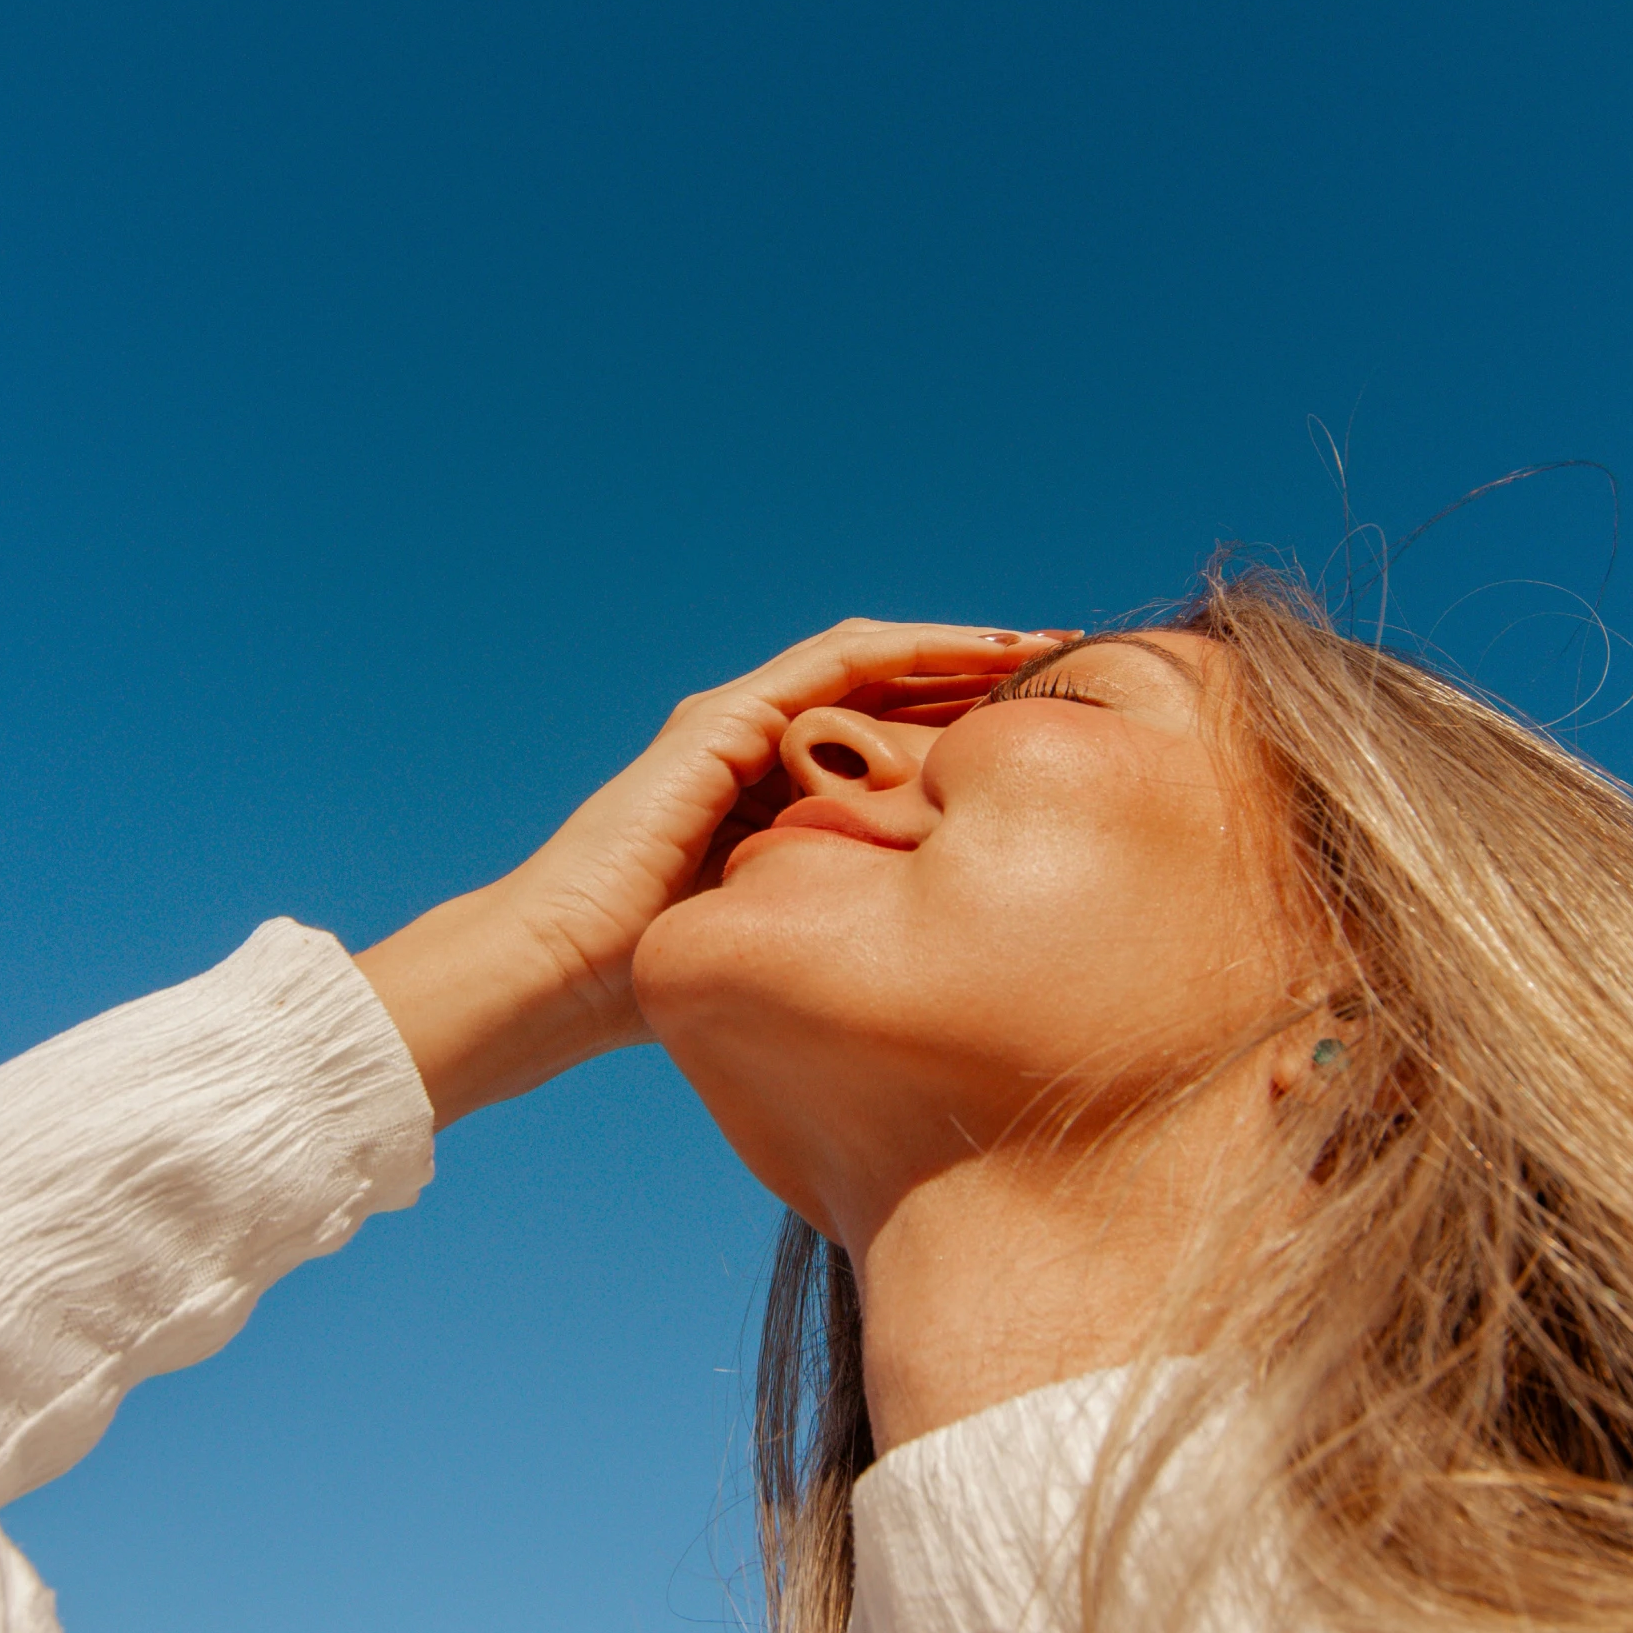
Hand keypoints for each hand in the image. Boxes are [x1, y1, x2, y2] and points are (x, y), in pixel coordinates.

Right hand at [356, 621, 1067, 1125]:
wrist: (559, 977)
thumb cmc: (654, 986)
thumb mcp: (786, 945)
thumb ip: (843, 926)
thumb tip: (939, 965)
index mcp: (774, 794)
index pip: (887, 735)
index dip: (969, 724)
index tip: (1052, 733)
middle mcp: (757, 743)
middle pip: (891, 688)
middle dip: (980, 674)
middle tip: (1074, 670)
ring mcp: (737, 721)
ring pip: (874, 659)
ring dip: (961, 647)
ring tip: (1045, 646)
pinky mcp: (722, 718)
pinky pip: (836, 663)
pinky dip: (911, 649)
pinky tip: (980, 651)